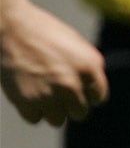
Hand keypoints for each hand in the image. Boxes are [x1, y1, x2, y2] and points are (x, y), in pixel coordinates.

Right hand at [0, 0, 108, 126]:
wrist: (12, 27)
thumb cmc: (44, 33)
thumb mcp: (77, 45)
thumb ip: (88, 68)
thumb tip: (91, 90)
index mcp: (89, 67)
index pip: (99, 97)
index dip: (88, 94)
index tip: (79, 90)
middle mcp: (72, 84)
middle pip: (80, 113)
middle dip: (71, 105)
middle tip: (59, 94)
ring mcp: (49, 95)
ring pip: (57, 120)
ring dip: (51, 110)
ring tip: (43, 93)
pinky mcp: (26, 102)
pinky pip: (35, 119)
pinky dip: (31, 110)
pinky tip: (28, 93)